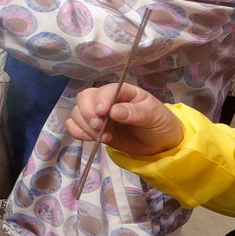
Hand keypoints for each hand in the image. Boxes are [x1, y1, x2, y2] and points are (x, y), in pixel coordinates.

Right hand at [65, 82, 182, 157]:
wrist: (160, 145)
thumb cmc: (160, 124)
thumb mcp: (154, 116)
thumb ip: (136, 113)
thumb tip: (114, 111)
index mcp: (123, 92)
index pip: (105, 90)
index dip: (101, 100)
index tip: (102, 113)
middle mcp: (107, 100)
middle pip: (85, 97)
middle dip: (87, 112)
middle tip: (98, 127)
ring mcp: (98, 115)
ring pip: (77, 112)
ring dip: (84, 125)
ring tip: (102, 137)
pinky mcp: (93, 129)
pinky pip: (74, 126)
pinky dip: (77, 131)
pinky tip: (89, 138)